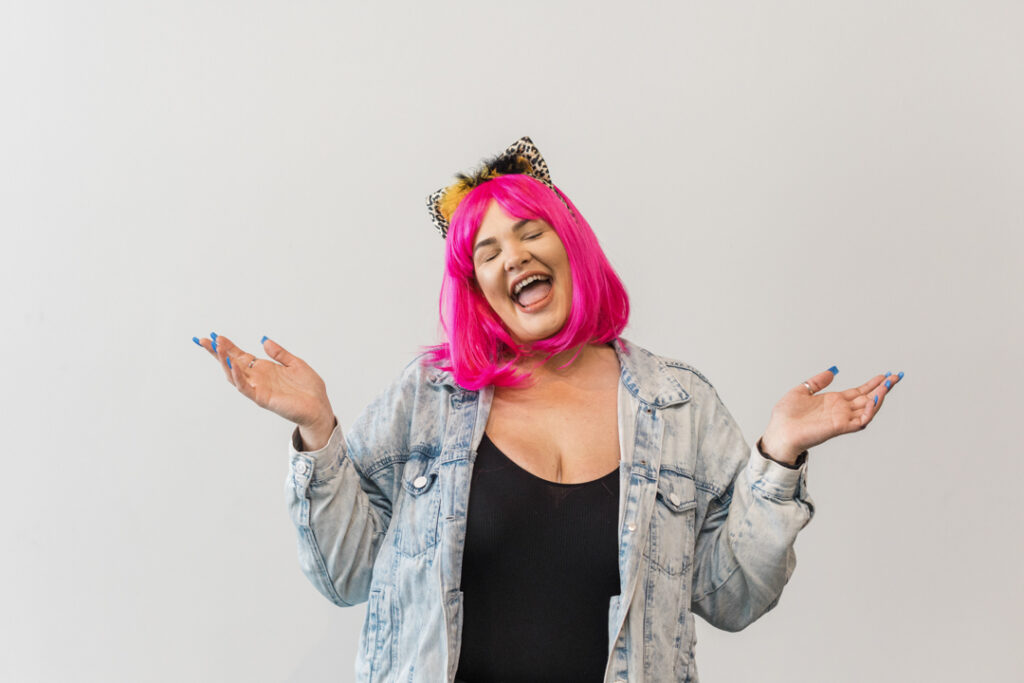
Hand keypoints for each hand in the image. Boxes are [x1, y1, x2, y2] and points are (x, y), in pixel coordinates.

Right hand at [194, 333, 334, 435]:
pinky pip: (246, 388)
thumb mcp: (295, 364)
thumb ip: (280, 353)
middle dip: (217, 353)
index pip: (241, 356)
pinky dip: (238, 378)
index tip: (215, 336)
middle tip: (204, 340)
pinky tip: (233, 366)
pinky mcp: (263, 399)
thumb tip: (265, 341)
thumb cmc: (309, 388)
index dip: (228, 347)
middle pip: (232, 364)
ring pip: (235, 375)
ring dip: (225, 362)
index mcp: (264, 369)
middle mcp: (258, 379)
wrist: (319, 407)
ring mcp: (258, 389)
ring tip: (217, 349)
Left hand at [760, 367, 902, 464]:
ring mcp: (841, 419)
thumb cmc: (786, 416)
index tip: (885, 375)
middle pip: (867, 398)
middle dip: (883, 388)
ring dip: (879, 398)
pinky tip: (874, 402)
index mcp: (833, 401)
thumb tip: (831, 372)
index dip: (872, 384)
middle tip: (896, 377)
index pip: (859, 391)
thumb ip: (817, 381)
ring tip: (887, 386)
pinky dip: (868, 413)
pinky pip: (859, 422)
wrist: (778, 432)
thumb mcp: (801, 390)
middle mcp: (840, 410)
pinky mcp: (838, 427)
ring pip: (867, 409)